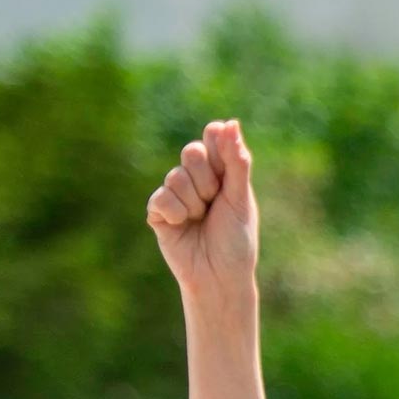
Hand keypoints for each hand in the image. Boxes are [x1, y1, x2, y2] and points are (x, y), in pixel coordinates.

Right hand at [146, 121, 257, 295]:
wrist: (220, 276)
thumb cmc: (236, 240)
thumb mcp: (240, 199)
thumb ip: (236, 162)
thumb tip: (231, 122)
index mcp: (222, 173)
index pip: (213, 138)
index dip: (217, 147)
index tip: (225, 167)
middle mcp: (197, 179)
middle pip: (192, 152)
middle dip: (208, 180)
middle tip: (215, 203)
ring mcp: (175, 194)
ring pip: (176, 176)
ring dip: (194, 202)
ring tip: (201, 220)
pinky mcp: (158, 211)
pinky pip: (162, 197)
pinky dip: (177, 213)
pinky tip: (183, 226)